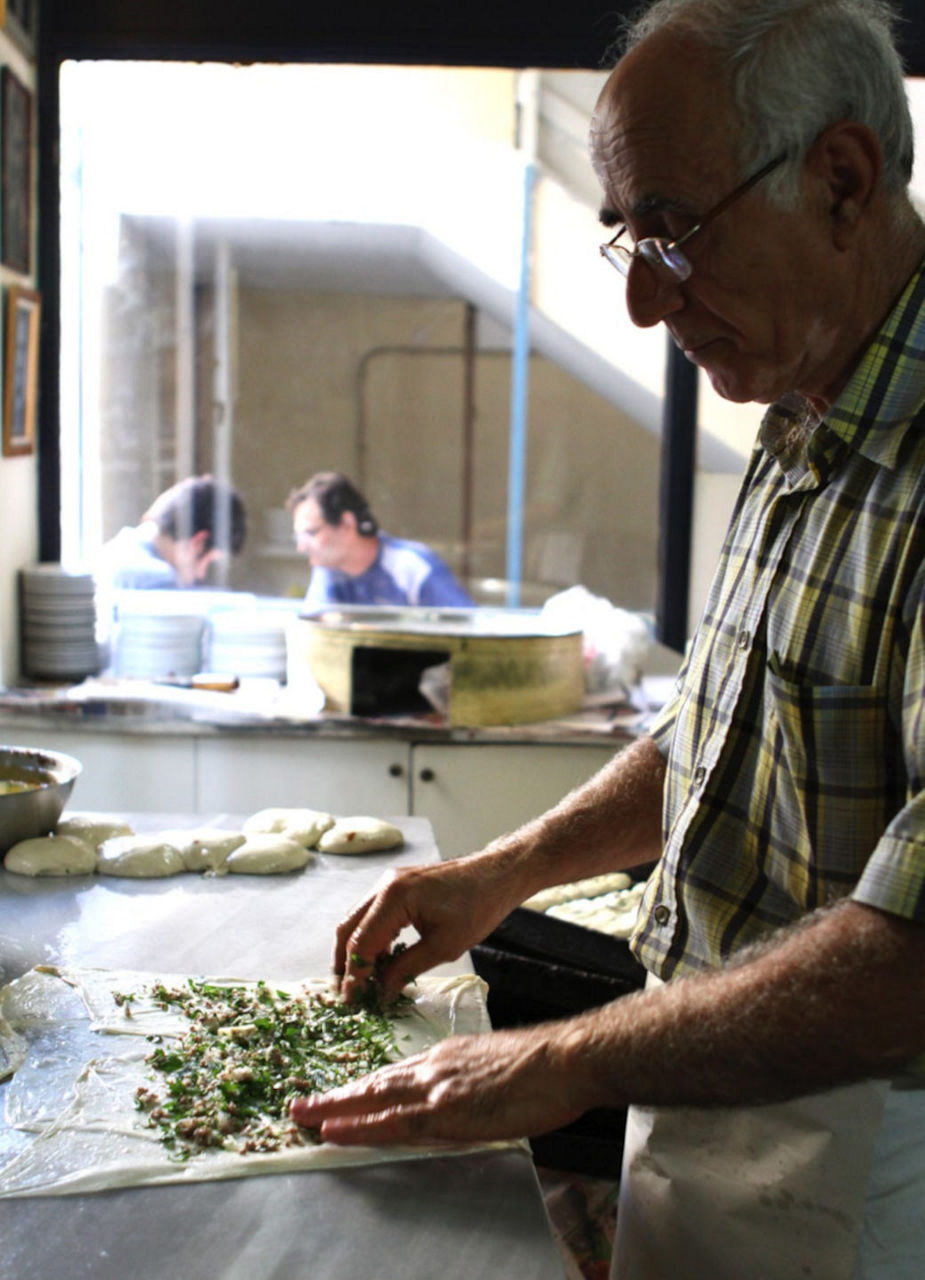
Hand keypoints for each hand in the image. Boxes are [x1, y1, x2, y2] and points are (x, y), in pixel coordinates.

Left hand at [289, 1026, 588, 1145]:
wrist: (563, 1060)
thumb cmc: (543, 1066)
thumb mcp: (495, 1065)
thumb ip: (468, 1080)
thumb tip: (459, 1097)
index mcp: (447, 1057)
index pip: (396, 1074)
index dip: (364, 1087)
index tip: (341, 1096)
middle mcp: (435, 1067)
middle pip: (375, 1082)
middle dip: (336, 1096)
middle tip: (301, 1105)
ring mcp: (438, 1087)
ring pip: (374, 1099)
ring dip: (334, 1110)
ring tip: (302, 1117)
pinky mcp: (447, 1110)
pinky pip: (393, 1122)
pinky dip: (359, 1126)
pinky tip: (334, 1131)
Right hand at [334, 858, 517, 1001]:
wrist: (497, 875)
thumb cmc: (478, 908)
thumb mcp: (444, 946)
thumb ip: (407, 969)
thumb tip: (382, 992)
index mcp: (394, 897)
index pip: (361, 942)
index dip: (354, 975)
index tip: (352, 1001)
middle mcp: (384, 885)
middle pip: (349, 928)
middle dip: (345, 963)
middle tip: (348, 994)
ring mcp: (389, 882)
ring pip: (358, 920)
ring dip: (357, 950)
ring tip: (362, 982)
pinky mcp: (398, 885)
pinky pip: (373, 913)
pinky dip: (371, 937)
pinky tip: (380, 960)